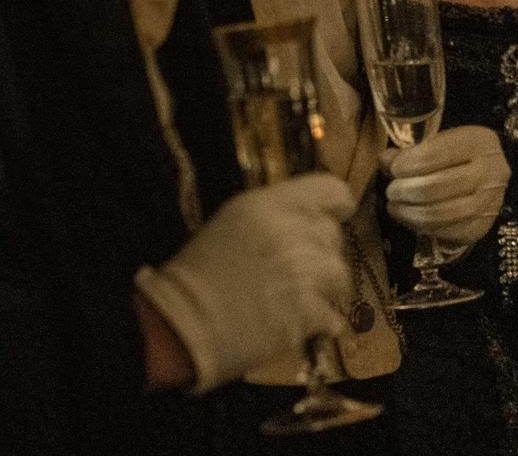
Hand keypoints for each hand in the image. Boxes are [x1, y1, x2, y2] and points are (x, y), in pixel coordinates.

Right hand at [133, 173, 354, 390]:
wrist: (177, 327)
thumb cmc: (198, 274)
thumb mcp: (233, 223)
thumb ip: (277, 214)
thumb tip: (312, 218)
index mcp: (271, 205)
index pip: (333, 191)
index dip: (335, 208)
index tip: (328, 221)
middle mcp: (294, 232)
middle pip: (334, 236)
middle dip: (319, 254)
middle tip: (292, 272)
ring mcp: (306, 273)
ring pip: (340, 275)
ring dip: (324, 290)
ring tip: (294, 301)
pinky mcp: (309, 312)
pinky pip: (333, 315)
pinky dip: (320, 323)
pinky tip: (296, 325)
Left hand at [384, 125, 509, 246]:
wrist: (490, 177)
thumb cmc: (458, 155)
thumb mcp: (439, 143)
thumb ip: (411, 151)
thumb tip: (385, 160)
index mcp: (479, 142)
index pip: (432, 154)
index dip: (404, 164)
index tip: (393, 168)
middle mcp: (491, 171)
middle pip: (432, 187)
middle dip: (402, 190)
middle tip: (392, 190)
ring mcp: (489, 202)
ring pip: (436, 214)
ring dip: (406, 212)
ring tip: (395, 206)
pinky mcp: (482, 227)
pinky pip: (443, 233)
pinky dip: (420, 227)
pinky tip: (410, 218)